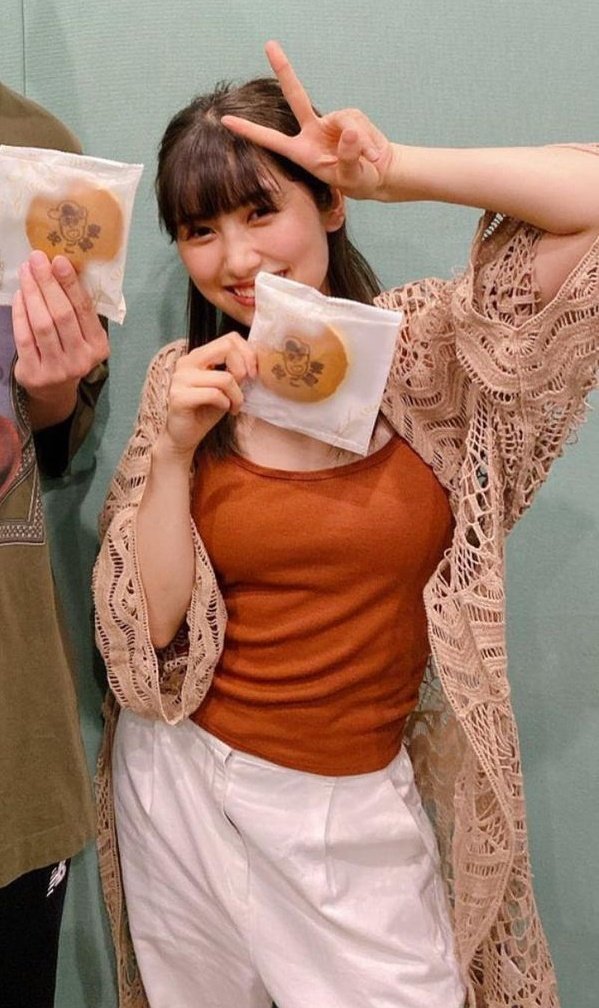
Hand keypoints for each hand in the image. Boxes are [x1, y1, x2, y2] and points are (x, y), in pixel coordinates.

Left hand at [13, 250, 109, 426]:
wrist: (55, 390)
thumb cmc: (70, 351)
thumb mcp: (83, 336)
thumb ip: (78, 311)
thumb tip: (61, 269)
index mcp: (99, 347)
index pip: (84, 310)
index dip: (70, 284)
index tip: (58, 260)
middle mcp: (81, 360)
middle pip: (62, 315)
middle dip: (48, 283)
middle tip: (37, 259)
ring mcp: (58, 369)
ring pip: (42, 325)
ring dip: (32, 294)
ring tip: (26, 272)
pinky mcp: (35, 373)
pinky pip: (25, 338)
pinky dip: (20, 313)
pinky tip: (19, 295)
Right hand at [160, 333, 256, 457]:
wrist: (184, 436)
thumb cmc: (206, 411)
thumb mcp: (226, 387)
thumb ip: (235, 371)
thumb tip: (255, 362)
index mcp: (197, 356)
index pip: (229, 338)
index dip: (247, 354)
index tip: (253, 374)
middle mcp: (186, 362)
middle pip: (227, 348)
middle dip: (243, 369)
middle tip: (245, 387)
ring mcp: (180, 379)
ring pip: (224, 378)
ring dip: (237, 396)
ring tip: (235, 406)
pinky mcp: (179, 397)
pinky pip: (214, 395)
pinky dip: (226, 404)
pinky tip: (225, 410)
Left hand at [221, 40, 396, 200]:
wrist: (379, 173)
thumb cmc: (358, 179)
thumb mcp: (351, 177)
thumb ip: (348, 157)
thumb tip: (349, 131)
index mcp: (302, 152)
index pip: (272, 140)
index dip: (250, 131)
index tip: (225, 120)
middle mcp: (312, 131)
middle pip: (296, 96)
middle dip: (285, 69)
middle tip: (269, 44)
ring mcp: (330, 122)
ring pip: (344, 119)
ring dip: (359, 140)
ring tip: (369, 158)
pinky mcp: (349, 117)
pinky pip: (357, 122)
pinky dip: (368, 139)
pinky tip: (373, 153)